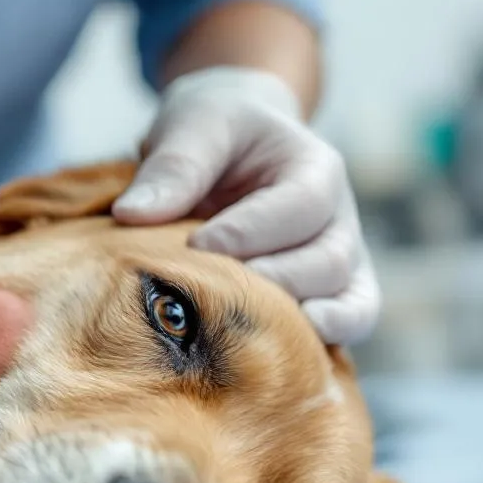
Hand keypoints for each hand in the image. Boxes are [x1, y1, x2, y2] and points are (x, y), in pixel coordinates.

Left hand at [113, 66, 379, 345]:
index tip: (194, 245)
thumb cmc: (215, 129)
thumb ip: (172, 166)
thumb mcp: (193, 124)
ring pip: (347, 301)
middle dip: (269, 282)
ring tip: (241, 330)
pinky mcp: (330, 294)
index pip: (300, 206)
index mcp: (315, 167)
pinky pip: (350, 324)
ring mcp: (341, 260)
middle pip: (329, 262)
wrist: (235, 143)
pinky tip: (275, 359)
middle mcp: (339, 218)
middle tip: (211, 291)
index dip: (247, 232)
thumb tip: (132, 215)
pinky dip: (323, 345)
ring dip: (294, 321)